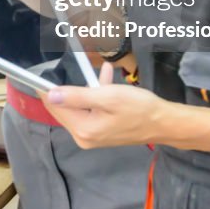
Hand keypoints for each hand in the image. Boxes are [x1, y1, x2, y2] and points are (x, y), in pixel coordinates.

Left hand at [40, 63, 170, 148]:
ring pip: (79, 107)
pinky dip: (97, 96)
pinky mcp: (101, 132)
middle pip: (65, 108)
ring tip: (103, 73)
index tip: (44, 73)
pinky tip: (108, 78)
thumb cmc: (138, 108)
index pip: (55, 107)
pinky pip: (91, 110)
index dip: (49, 89)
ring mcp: (92, 136)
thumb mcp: (107, 97)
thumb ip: (77, 96)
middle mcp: (84, 137)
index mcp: (83, 129)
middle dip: (71, 89)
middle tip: (78, 71)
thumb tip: (50, 94)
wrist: (164, 123)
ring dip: (87, 89)